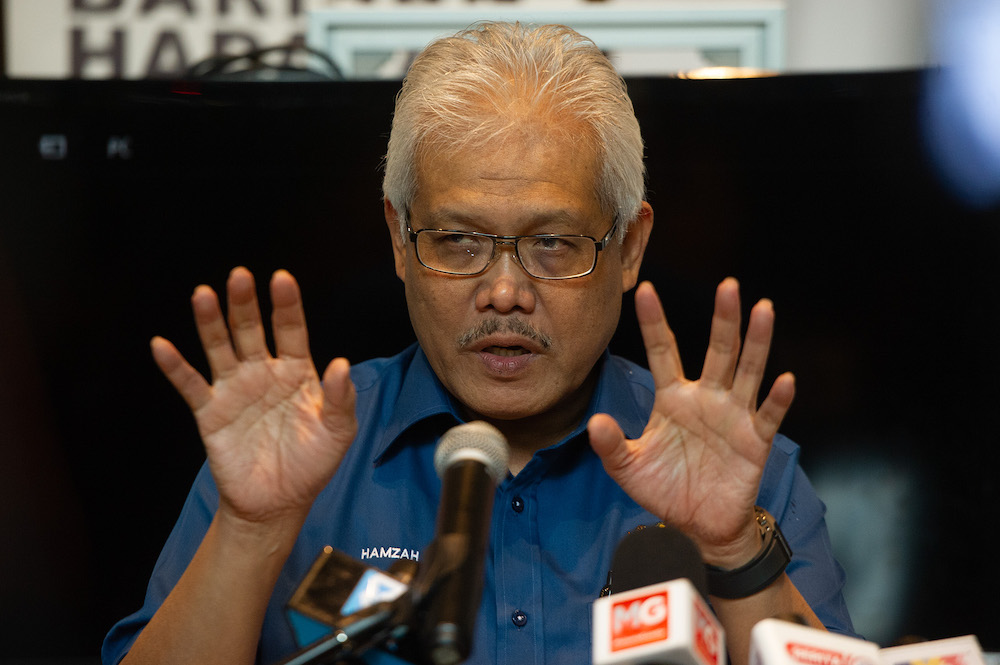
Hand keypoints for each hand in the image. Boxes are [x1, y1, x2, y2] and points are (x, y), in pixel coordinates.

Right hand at [151, 267, 356, 525]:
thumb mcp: (338, 432)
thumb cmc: (313, 463)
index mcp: (296, 371)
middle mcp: (262, 372)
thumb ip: (340, 398)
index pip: (291, 329)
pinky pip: (190, 385)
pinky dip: (175, 366)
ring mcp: (234, 390)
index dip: (286, 305)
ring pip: (219, 347)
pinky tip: (161, 345)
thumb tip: (341, 363)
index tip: (282, 279)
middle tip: (239, 276)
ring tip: (203, 294)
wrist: (279, 502)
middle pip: (250, 330)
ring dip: (209, 322)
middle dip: (244, 303)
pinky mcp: (210, 413)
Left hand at [588, 278, 794, 565]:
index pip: (663, 351)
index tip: (644, 289)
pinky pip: (768, 415)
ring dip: (756, 342)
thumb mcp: (628, 468)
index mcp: (673, 398)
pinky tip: (785, 380)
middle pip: (717, 350)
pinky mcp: (755, 441)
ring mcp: (733, 416)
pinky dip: (777, 399)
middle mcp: (706, 398)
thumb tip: (594, 423)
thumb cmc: (663, 488)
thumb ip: (611, 445)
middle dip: (723, 318)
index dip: (654, 322)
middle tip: (728, 285)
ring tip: (763, 309)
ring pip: (747, 371)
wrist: (697, 525)